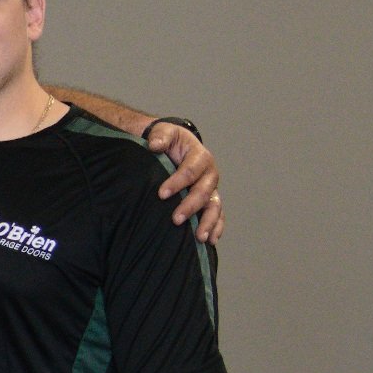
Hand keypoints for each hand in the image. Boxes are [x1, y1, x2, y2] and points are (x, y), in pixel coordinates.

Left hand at [145, 123, 222, 241]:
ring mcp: (211, 188)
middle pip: (204, 191)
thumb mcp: (163, 132)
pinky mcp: (209, 200)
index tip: (161, 194)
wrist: (174, 146)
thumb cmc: (168, 140)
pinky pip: (217, 215)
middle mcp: (209, 174)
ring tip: (199, 237)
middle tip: (175, 219)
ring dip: (208, 222)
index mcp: (200, 156)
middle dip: (191, 206)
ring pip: (215, 206)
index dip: (177, 182)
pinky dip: (216, 227)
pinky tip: (210, 240)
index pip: (191, 170)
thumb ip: (160, 136)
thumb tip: (155, 145)